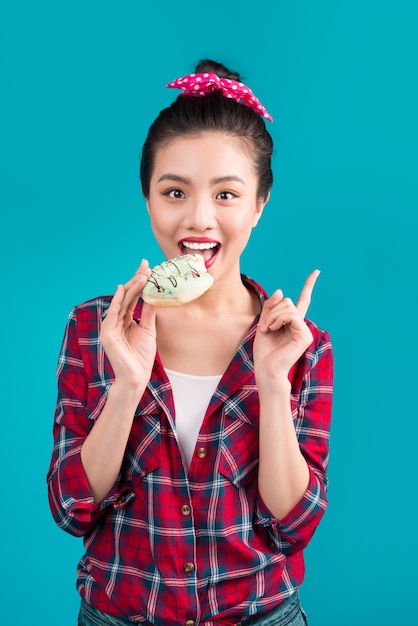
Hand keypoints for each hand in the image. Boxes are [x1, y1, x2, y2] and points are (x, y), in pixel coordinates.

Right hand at [99, 259, 156, 387]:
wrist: (136, 376)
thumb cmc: (141, 356)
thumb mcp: (148, 329)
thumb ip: (148, 313)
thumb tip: (153, 295)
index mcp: (125, 320)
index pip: (132, 297)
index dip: (139, 283)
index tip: (148, 268)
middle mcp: (116, 321)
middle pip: (126, 296)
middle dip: (136, 280)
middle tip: (145, 265)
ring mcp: (110, 327)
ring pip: (121, 302)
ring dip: (131, 287)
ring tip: (142, 275)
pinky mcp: (107, 334)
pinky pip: (113, 314)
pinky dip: (117, 301)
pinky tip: (123, 289)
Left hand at [253, 270, 319, 384]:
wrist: (266, 368)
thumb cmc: (264, 350)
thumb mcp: (264, 322)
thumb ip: (271, 307)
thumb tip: (280, 290)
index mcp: (292, 322)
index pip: (303, 300)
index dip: (309, 285)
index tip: (316, 272)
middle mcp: (300, 324)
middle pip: (287, 301)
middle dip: (272, 310)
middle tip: (264, 326)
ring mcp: (304, 330)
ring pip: (288, 307)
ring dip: (273, 315)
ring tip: (267, 329)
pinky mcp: (305, 335)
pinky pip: (291, 315)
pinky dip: (278, 319)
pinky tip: (273, 329)